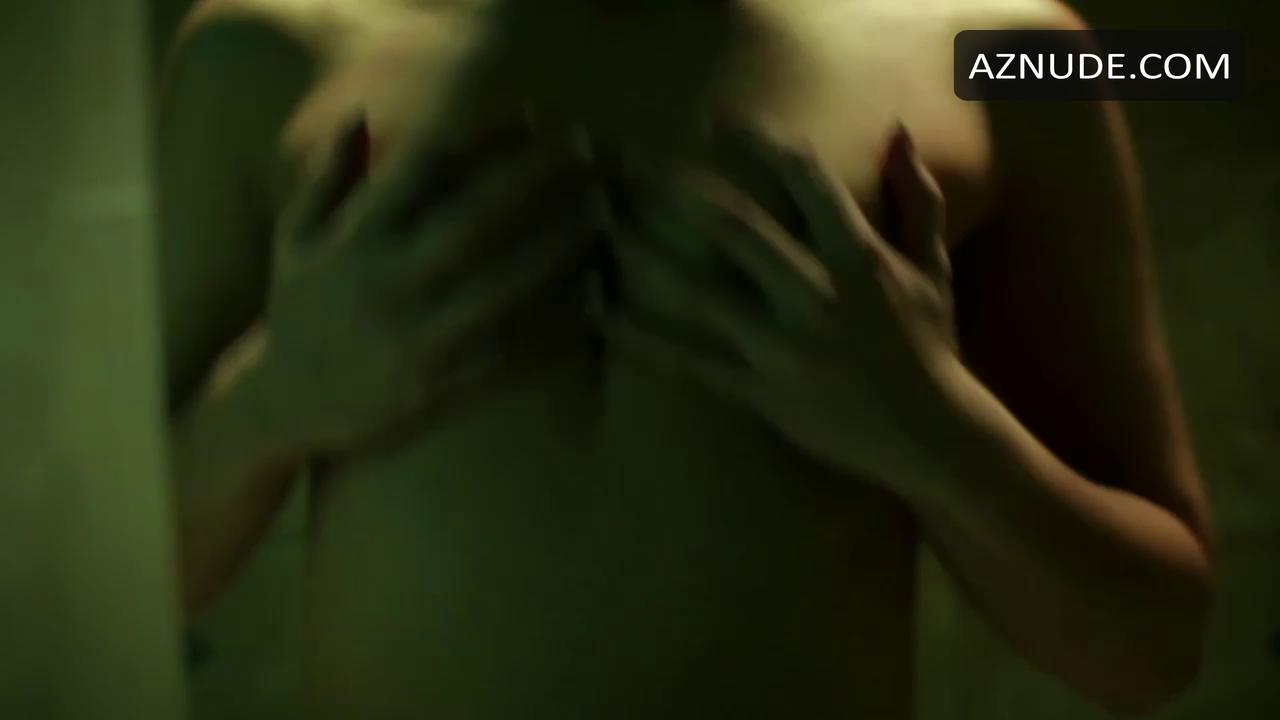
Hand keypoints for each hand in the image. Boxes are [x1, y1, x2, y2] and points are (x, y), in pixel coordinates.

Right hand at [258, 117, 597, 455]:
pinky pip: (507, 358)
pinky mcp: (437, 390)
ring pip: (500, 291)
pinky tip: (593, 307)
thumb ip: (327, 176)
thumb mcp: (295, 237)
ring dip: (557, 253)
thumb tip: (363, 116)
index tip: (529, 115)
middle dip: (534, 183)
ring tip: (603, 221)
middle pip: (473, 224)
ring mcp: (414, 341)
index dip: (479, 138)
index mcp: (354, 241)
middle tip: (586, 154)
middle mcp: (385, 285)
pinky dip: (553, 334)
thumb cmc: (296, 309)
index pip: (420, 171)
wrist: (278, 406)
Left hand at [597, 124, 963, 487]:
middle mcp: (816, 293)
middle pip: (739, 228)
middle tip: (636, 166)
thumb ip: (917, 198)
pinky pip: (692, 362)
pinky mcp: (763, 390)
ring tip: (603, 224)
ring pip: (703, 292)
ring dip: (648, 255)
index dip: (760, 143)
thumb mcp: (932, 267)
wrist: (933, 435)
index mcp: (859, 257)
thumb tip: (898, 132)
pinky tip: (602, 311)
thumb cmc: (930, 345)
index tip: (719, 122)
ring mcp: (785, 344)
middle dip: (684, 192)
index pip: (806, 180)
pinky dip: (643, 337)